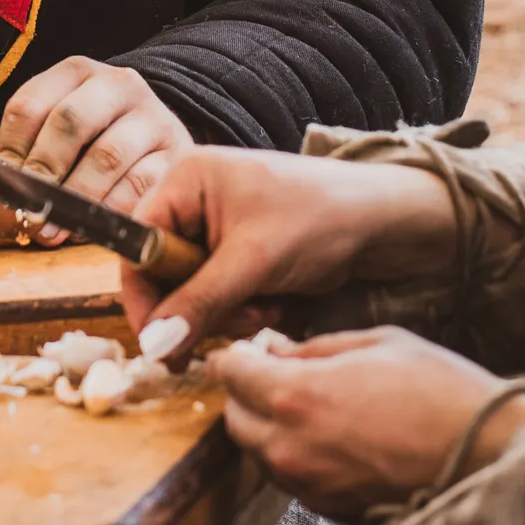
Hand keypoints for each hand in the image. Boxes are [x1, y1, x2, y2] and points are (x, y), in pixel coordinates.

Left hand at [0, 56, 193, 214]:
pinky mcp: (175, 152)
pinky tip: (92, 224)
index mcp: (76, 72)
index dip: (10, 151)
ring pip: (106, 156)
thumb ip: (27, 153)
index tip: (2, 187)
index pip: (29, 106)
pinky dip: (109, 209)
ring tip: (54, 228)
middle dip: (44, 171)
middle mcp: (118, 84)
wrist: (158, 138)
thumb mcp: (60, 129)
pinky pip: (138, 185)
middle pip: (69, 122)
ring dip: (74, 198)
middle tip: (30, 209)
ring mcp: (152, 116)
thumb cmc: (95, 138)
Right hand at [118, 148, 456, 345]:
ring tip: (266, 310)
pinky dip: (245, 309)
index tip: (159, 344)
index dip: (144, 297)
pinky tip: (277, 304)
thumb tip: (153, 346)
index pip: (139, 245)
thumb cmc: (320, 220)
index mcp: (187, 179)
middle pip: (165, 273)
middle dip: (199, 307)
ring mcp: (220, 227)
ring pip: (194, 292)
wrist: (386, 223)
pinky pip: (221, 295)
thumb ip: (198, 303)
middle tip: (233, 325)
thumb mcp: (253, 263)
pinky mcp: (243, 252)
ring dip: (227, 313)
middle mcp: (196, 199)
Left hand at [210, 329, 524, 521]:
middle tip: (271, 373)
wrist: (485, 453)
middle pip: (234, 419)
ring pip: (258, 453)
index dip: (235, 356)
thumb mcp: (377, 342)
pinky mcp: (327, 509)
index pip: (231, 374)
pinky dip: (294, 455)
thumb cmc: (439, 389)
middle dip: (245, 393)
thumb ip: (316, 346)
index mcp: (296, 396)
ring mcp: (307, 485)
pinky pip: (289, 478)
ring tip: (306, 404)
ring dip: (267, 427)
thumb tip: (279, 349)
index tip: (245, 349)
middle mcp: (290, 447)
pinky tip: (328, 435)